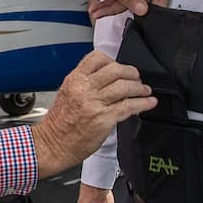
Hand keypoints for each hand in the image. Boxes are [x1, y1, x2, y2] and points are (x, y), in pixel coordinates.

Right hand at [31, 51, 155, 177]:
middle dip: (131, 73)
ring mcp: (94, 103)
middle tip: (136, 78)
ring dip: (139, 88)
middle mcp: (84, 89)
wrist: (52, 145)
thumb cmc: (58, 124)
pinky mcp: (104, 119)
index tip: (119, 67)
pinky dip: (143, 103)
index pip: (97, 58)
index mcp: (74, 80)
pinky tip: (149, 102)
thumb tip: (107, 80)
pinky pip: (129, 106)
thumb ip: (84, 84)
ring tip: (144, 90)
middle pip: (116, 70)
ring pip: (125, 87)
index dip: (113, 61)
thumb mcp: (67, 94)